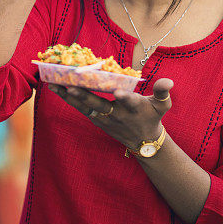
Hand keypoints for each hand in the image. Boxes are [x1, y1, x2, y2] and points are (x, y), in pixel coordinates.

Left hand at [47, 78, 172, 150]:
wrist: (143, 142)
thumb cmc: (152, 117)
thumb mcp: (162, 106)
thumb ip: (163, 92)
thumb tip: (168, 81)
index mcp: (136, 108)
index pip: (131, 102)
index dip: (125, 98)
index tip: (118, 92)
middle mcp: (118, 114)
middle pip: (100, 105)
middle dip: (85, 96)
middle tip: (71, 85)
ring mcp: (105, 118)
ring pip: (85, 107)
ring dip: (69, 96)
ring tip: (54, 84)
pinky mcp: (96, 119)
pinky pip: (80, 108)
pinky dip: (68, 98)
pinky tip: (54, 88)